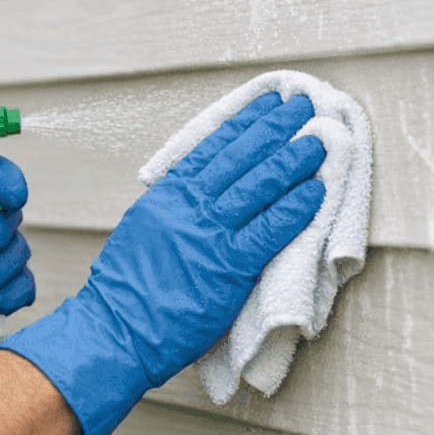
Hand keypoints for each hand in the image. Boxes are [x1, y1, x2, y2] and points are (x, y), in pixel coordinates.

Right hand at [0, 93, 325, 434]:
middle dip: (274, 128)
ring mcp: (210, 235)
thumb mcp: (143, 230)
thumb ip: (174, 207)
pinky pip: (270, 230)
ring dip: (292, 160)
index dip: (244, 123)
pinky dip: (295, 209)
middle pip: (240, 157)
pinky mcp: (229, 267)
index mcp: (168, 196)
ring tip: (317, 141)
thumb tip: (202, 191)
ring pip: (259, 186)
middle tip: (302, 107)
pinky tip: (315, 191)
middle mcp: (189, 207)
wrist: (116, 330)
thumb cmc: (127, 290)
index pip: (212, 149)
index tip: (266, 105)